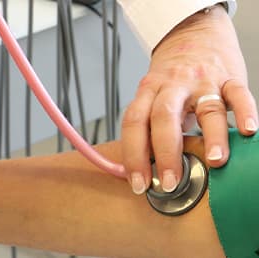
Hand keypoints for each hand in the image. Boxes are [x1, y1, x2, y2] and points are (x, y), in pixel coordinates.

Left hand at [121, 5, 257, 193]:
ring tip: (214, 161)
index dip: (133, 155)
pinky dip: (244, 112)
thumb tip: (134, 169)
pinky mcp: (229, 77)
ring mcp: (202, 80)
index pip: (134, 123)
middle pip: (163, 117)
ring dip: (211, 136)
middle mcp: (172, 85)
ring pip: (205, 107)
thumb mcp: (150, 95)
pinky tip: (248, 130)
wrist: (192, 34)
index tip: (139, 184)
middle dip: (165, 153)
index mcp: (148, 90)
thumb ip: (146, 128)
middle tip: (169, 182)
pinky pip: (238, 93)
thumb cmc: (170, 76)